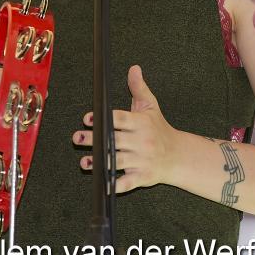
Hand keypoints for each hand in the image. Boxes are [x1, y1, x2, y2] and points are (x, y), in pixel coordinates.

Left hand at [73, 65, 181, 191]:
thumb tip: (133, 68)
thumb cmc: (160, 130)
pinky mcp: (142, 177)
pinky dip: (115, 185)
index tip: (88, 118)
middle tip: (77, 137)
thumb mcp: (151, 107)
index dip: (104, 118)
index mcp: (141, 123)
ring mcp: (141, 160)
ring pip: (118, 162)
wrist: (178, 156)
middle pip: (114, 140)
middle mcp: (141, 142)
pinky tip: (102, 184)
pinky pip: (127, 183)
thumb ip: (139, 88)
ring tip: (83, 161)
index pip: (120, 119)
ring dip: (100, 162)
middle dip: (94, 139)